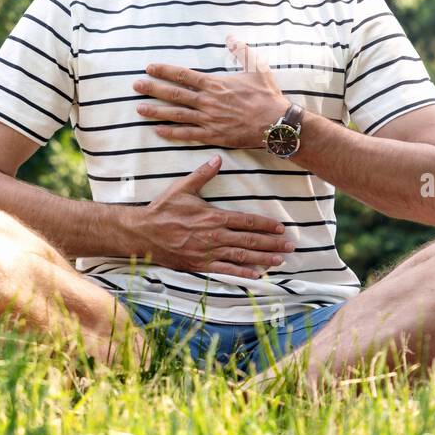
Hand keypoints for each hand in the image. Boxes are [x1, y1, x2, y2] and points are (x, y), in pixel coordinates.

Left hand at [132, 35, 288, 149]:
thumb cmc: (267, 96)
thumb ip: (242, 51)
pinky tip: (158, 131)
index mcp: (215, 84)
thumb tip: (231, 37)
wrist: (275, 123)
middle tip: (135, 86)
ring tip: (139, 109)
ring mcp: (208, 119)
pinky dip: (171, 133)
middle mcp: (207, 101)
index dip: (164, 70)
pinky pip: (188, 134)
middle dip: (152, 89)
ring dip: (156, 111)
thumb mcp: (257, 68)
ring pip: (176, 114)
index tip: (149, 67)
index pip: (183, 75)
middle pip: (174, 94)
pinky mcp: (213, 136)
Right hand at [133, 155, 295, 278]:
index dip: (266, 225)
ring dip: (263, 259)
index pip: (246, 221)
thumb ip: (203, 174)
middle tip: (291, 248)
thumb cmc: (163, 209)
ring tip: (280, 261)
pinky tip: (257, 276)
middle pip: (250, 241)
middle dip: (272, 244)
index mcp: (213, 217)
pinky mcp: (200, 266)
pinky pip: (225, 271)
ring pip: (241, 257)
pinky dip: (242, 274)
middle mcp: (214, 236)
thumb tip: (218, 158)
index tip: (282, 228)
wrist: (143, 234)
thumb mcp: (182, 188)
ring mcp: (208, 253)